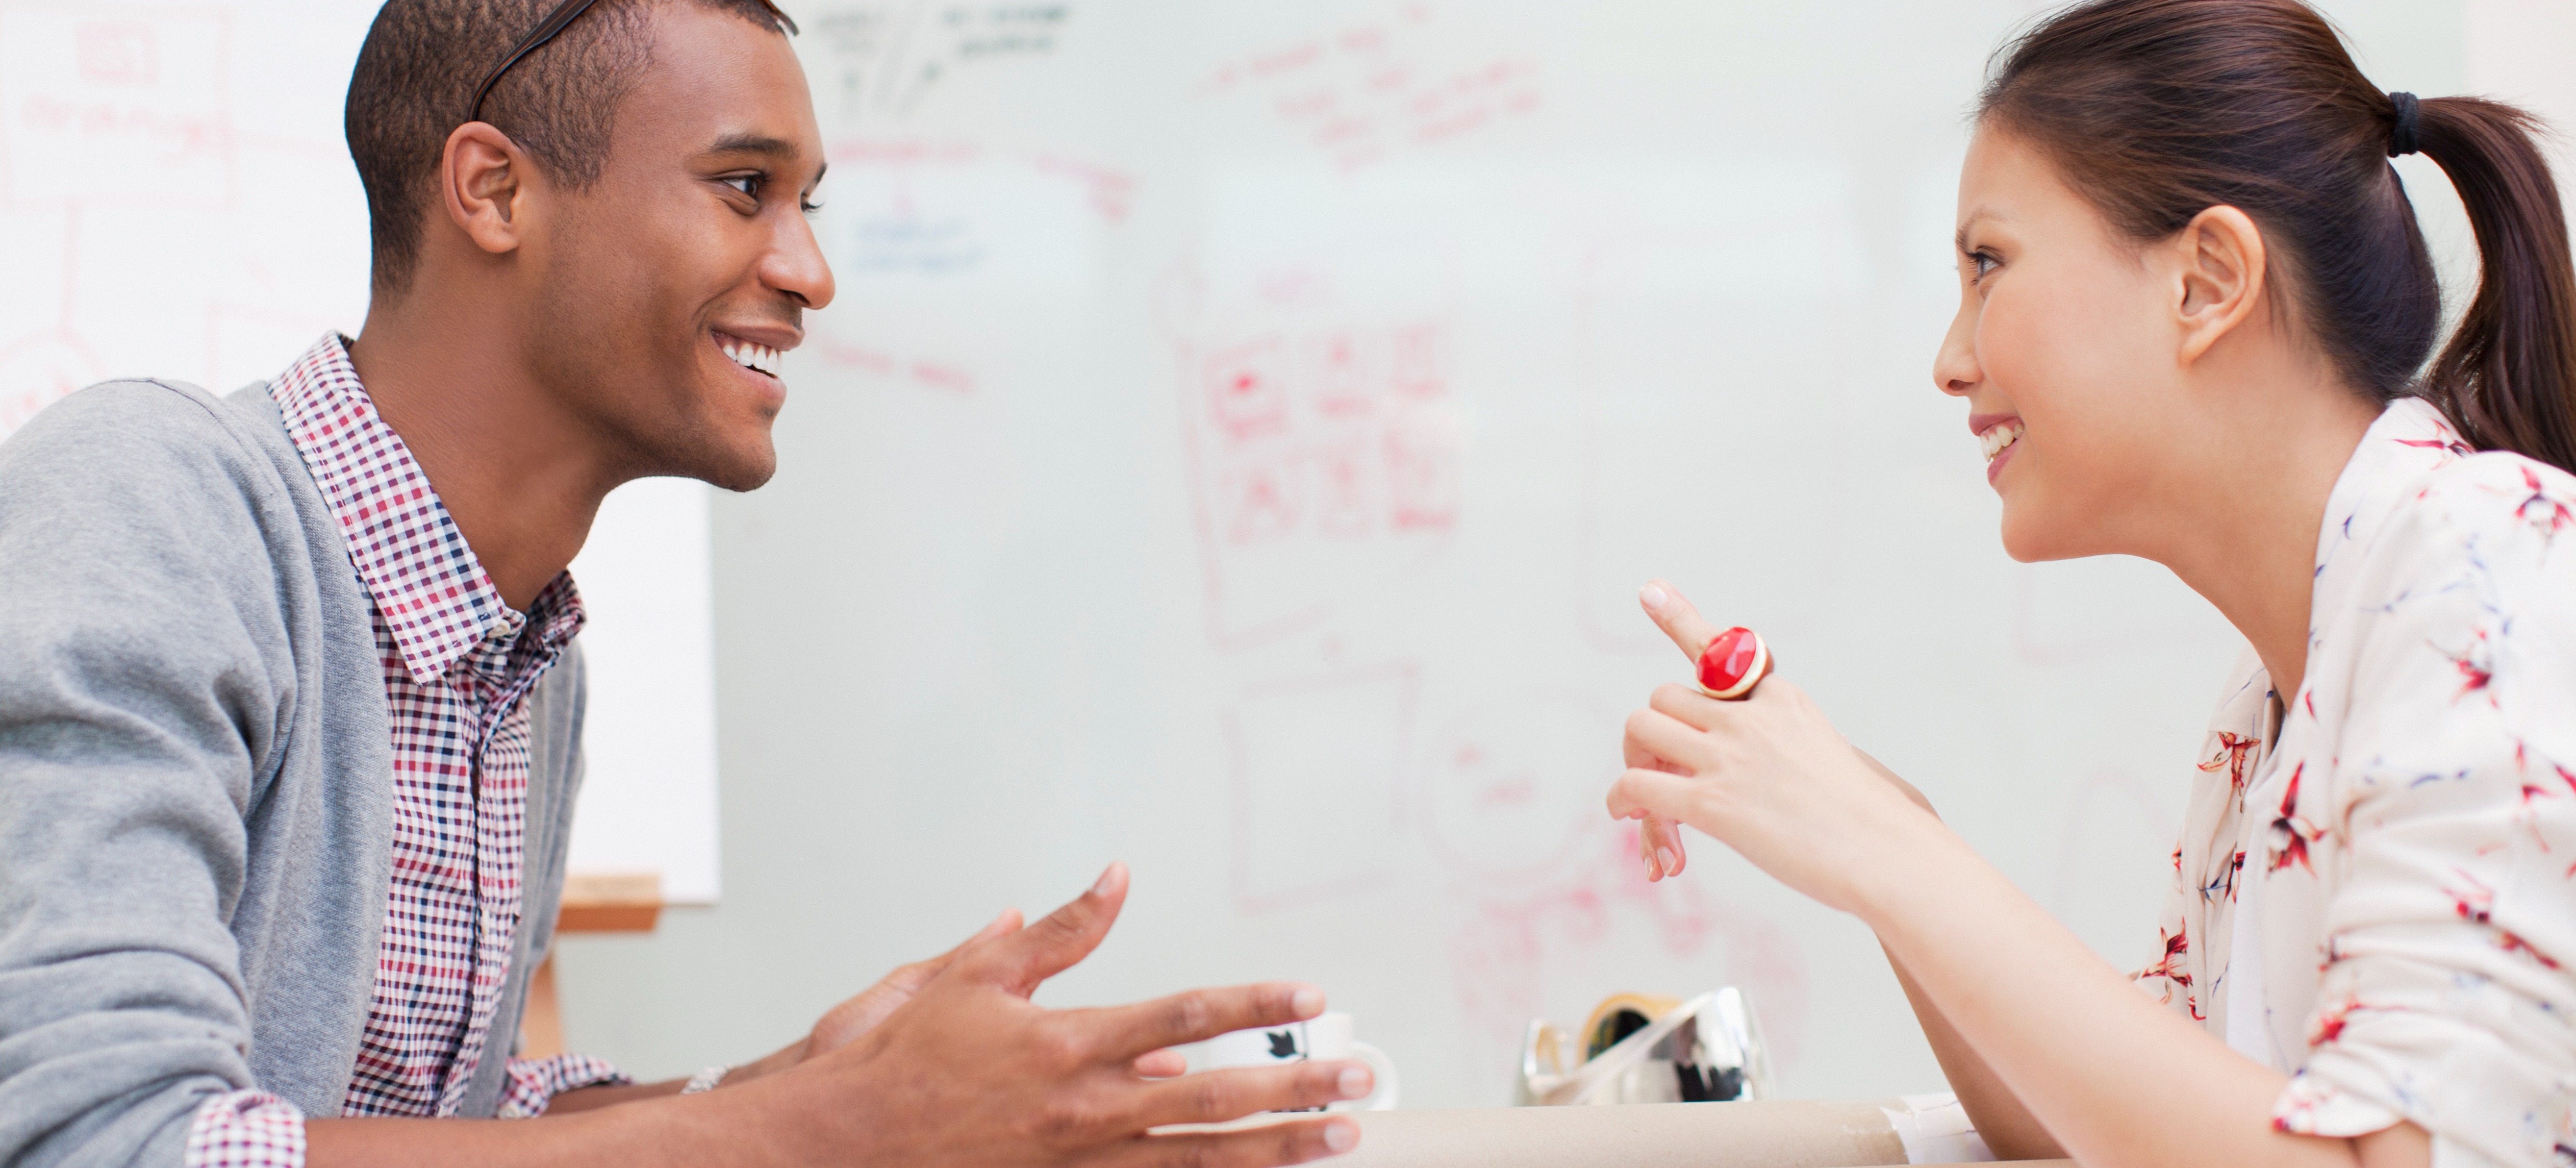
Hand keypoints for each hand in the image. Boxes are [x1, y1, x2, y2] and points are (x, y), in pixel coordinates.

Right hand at [736, 863, 1371, 1165]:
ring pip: (1200, 1162)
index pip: (1183, 1016)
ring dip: (1277, 1151)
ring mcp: (1080, 1164)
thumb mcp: (977, 976)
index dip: (1253, 1006)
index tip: (1310, 995)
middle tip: (1358, 1079)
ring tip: (1339, 1139)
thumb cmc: (906, 1060)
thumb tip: (1115, 874)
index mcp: (1068, 1043)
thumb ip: (1062, 930)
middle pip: (1213, 1100)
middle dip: (1294, 1090)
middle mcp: (1085, 1110)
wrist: (847, 1144)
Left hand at [1613, 580, 1940, 910]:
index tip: (1650, 591)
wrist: (1890, 853)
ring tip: (1647, 802)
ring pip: (1641, 728)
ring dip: (1634, 762)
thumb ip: (1797, 747)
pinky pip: (1637, 784)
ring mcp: (1730, 756)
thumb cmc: (1874, 820)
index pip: (1721, 648)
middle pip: (1665, 696)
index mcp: (1782, 699)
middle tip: (1660, 772)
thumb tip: (1790, 764)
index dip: (1679, 618)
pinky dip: (1621, 800)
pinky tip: (1629, 816)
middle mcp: (1752, 717)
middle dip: (1653, 734)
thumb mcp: (1838, 757)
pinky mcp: (1713, 802)